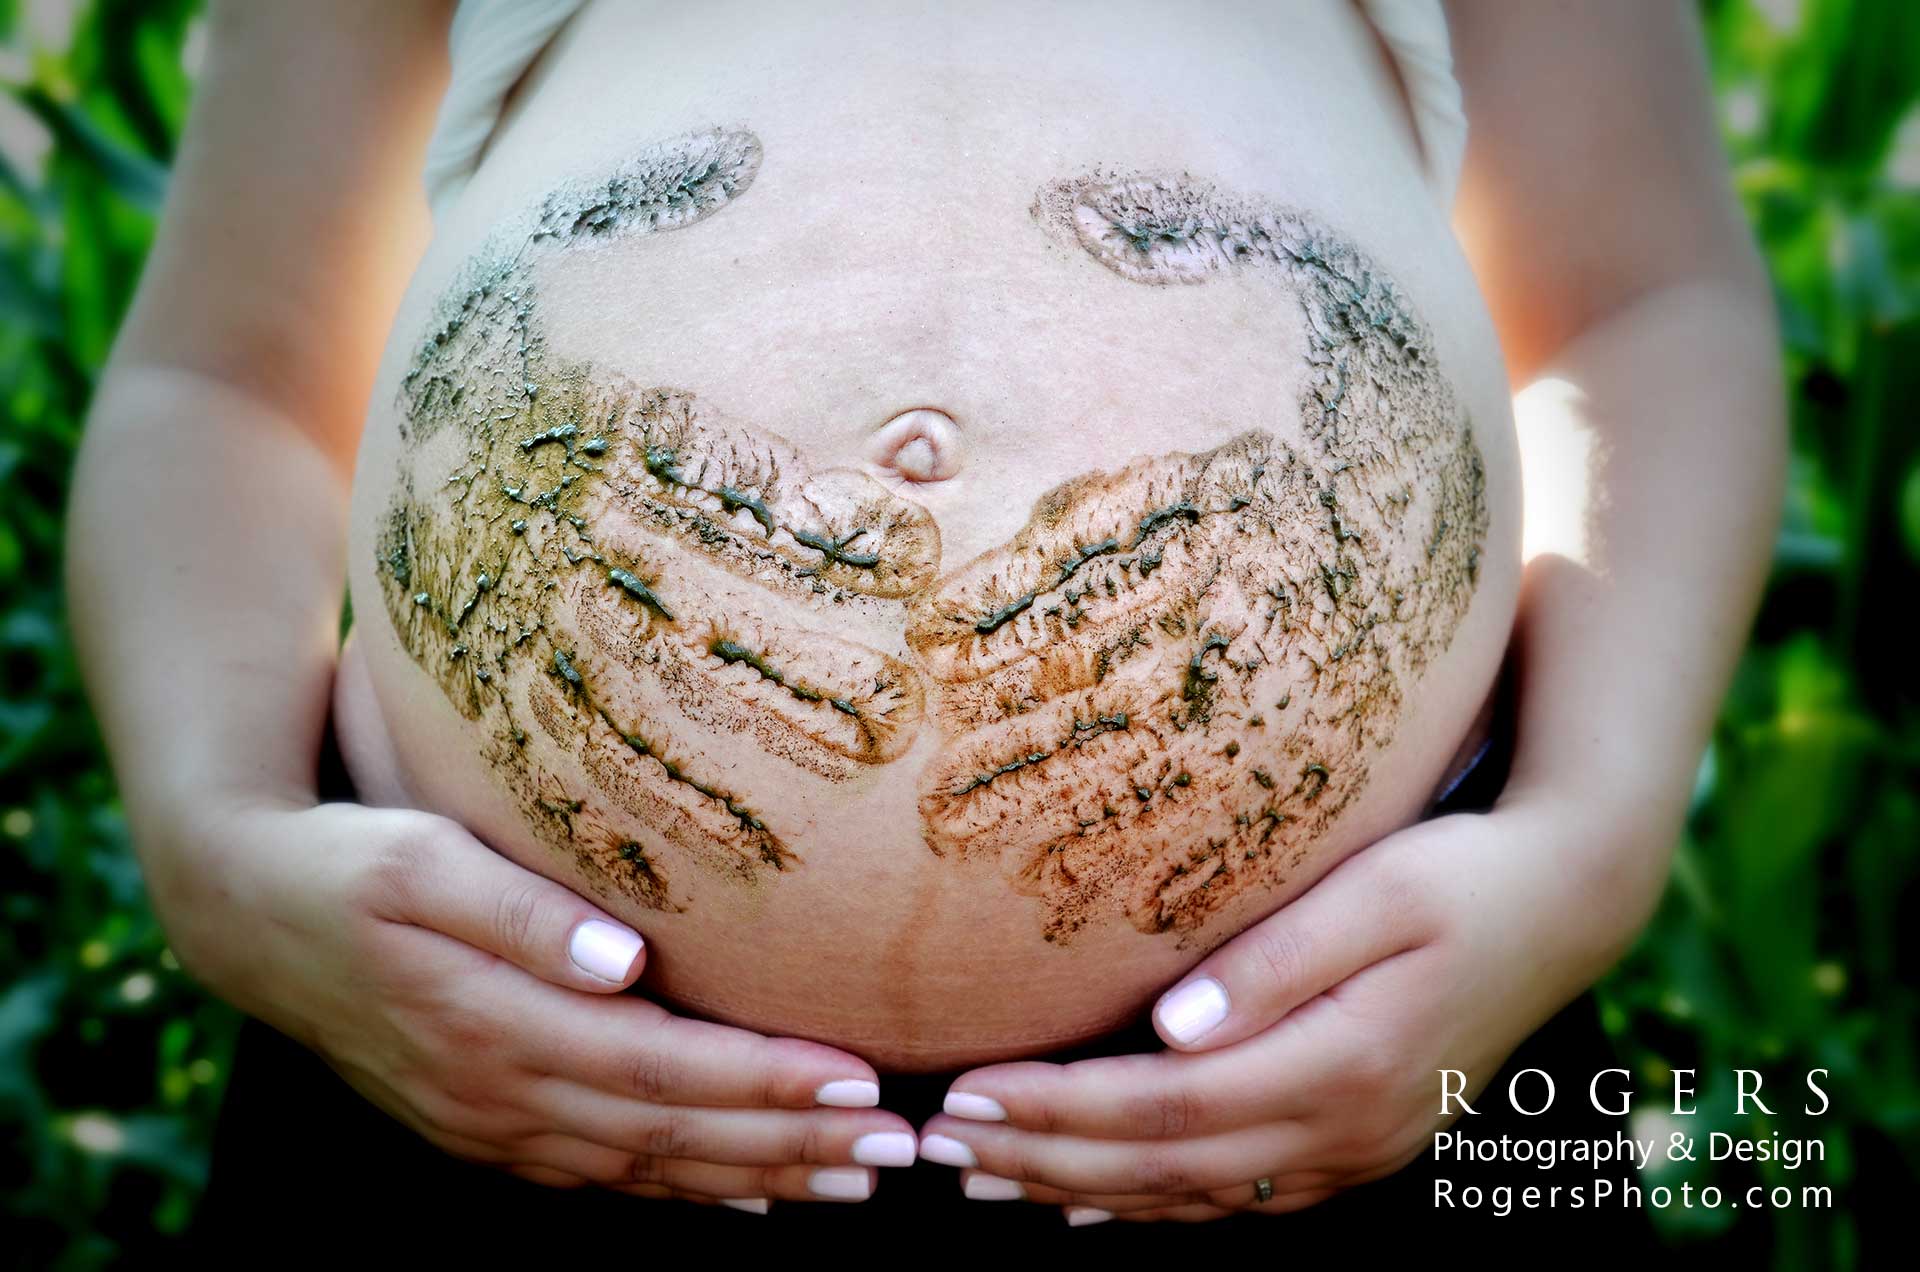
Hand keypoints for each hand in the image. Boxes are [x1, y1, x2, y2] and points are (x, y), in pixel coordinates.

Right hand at [143, 797, 917, 1208]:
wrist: (249, 911)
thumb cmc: (349, 863)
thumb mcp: (421, 861)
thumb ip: (521, 912)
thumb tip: (621, 958)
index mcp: (495, 1027)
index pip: (661, 1068)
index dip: (764, 1081)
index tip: (858, 1082)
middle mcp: (502, 1094)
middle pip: (672, 1134)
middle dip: (793, 1145)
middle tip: (900, 1152)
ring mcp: (493, 1124)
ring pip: (650, 1168)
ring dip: (758, 1178)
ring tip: (858, 1184)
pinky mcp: (487, 1126)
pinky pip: (606, 1177)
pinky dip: (687, 1190)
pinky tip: (753, 1197)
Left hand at [916, 785, 1671, 1222]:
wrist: (1567, 902)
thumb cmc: (1461, 874)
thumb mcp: (1377, 893)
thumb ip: (1274, 961)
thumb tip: (1167, 1027)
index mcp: (1342, 1064)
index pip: (1166, 1106)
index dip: (1060, 1109)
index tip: (967, 1094)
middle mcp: (1346, 1130)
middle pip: (1165, 1165)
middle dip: (1044, 1158)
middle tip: (939, 1148)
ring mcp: (1356, 1150)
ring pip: (1192, 1194)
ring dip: (1080, 1189)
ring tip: (983, 1178)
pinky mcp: (1357, 1142)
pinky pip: (1234, 1195)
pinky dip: (1151, 1203)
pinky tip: (1087, 1203)